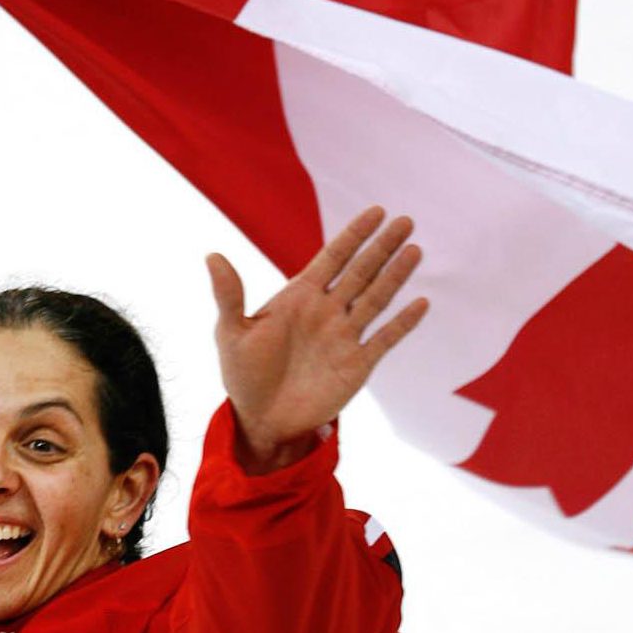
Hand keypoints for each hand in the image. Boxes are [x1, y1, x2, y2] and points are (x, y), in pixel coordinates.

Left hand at [207, 206, 428, 473]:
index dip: (353, 235)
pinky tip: (421, 303)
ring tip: (415, 250)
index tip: (376, 212)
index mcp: (298, 297)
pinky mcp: (356, 365)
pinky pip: (384, 339)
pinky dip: (402, 323)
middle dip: (381, 247)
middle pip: (360, 271)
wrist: (261, 421)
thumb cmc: (243, 375)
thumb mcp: (231, 333)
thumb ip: (229, 295)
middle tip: (405, 221)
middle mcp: (326, 311)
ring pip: (376, 299)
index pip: (332, 258)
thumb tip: (212, 255)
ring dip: (395, 276)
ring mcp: (344, 337)